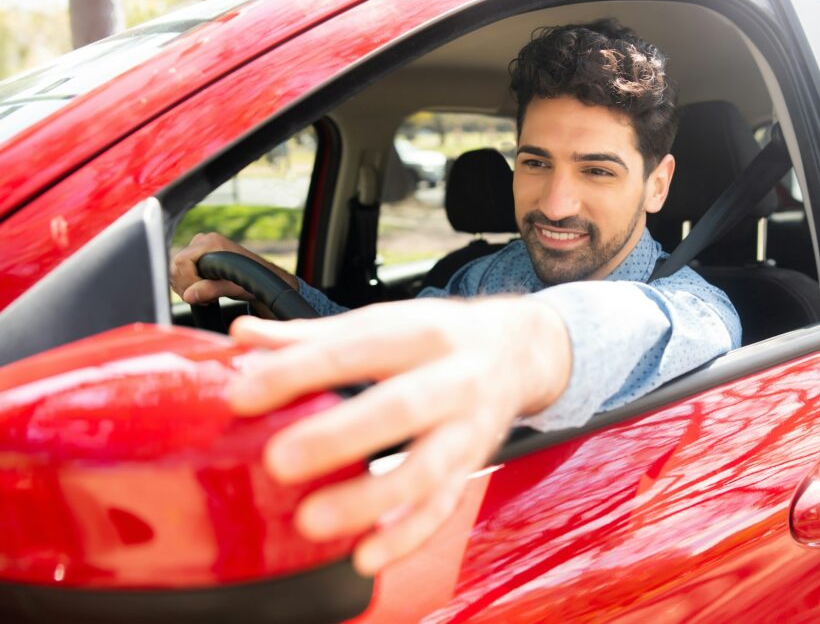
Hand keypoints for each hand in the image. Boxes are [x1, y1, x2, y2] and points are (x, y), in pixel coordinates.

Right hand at [170, 232, 298, 304]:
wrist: (258, 278)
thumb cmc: (250, 280)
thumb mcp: (232, 287)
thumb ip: (211, 290)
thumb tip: (188, 295)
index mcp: (211, 242)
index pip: (182, 261)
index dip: (188, 281)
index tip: (201, 293)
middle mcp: (202, 241)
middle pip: (176, 266)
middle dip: (187, 286)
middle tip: (205, 297)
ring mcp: (197, 247)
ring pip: (176, 271)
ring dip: (187, 287)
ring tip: (207, 294)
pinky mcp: (195, 256)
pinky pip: (180, 273)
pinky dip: (187, 285)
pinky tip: (202, 290)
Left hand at [225, 296, 570, 574]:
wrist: (516, 351)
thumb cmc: (439, 337)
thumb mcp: (382, 322)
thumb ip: (312, 335)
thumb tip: (246, 338)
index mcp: (420, 333)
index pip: (354, 350)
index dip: (297, 372)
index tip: (245, 396)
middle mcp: (452, 379)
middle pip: (400, 408)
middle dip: (339, 437)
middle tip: (279, 460)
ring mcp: (466, 428)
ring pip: (425, 468)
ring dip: (371, 499)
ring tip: (313, 521)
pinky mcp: (471, 465)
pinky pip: (442, 507)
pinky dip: (407, 536)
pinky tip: (367, 555)